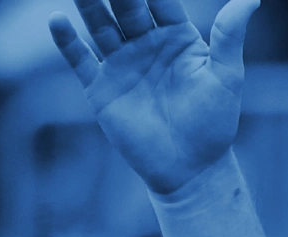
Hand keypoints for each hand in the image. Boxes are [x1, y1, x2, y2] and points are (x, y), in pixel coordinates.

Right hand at [50, 0, 259, 196]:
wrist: (190, 169)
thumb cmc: (213, 123)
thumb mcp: (226, 76)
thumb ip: (230, 35)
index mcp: (176, 36)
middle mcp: (145, 44)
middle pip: (125, 6)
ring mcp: (121, 65)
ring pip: (100, 25)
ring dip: (88, 4)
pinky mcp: (101, 89)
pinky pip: (80, 61)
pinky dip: (67, 42)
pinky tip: (57, 20)